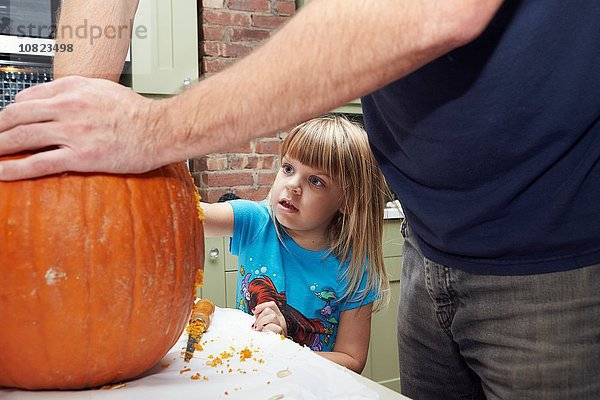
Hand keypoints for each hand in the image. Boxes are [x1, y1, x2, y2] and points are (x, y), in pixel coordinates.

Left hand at [0, 76, 169, 179]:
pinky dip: (14, 169)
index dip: (11, 111)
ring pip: (21, 137)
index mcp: (72, 88)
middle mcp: (68, 107)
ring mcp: (73, 132)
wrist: (161, 129)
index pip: (27, 97)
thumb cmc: (137, 113)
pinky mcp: (81, 156)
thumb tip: (53, 99)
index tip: (7, 122)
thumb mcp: (103, 89)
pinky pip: (39, 163)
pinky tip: (2, 172)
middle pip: (16, 115)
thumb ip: (76, 91)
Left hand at [252, 301, 286, 336]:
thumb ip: (262, 317)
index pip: (271, 304)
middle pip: (268, 310)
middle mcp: (281, 319)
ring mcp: (282, 326)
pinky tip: (264, 333)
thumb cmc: (269, 337)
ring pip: (272, 316)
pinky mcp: (281, 334)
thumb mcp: (265, 325)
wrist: (277, 348)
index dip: (261, 306)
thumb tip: (254, 310)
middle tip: (256, 326)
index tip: (254, 312)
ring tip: (259, 329)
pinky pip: (276, 328)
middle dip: (259, 318)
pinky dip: (268, 329)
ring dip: (262, 323)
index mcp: (278, 315)